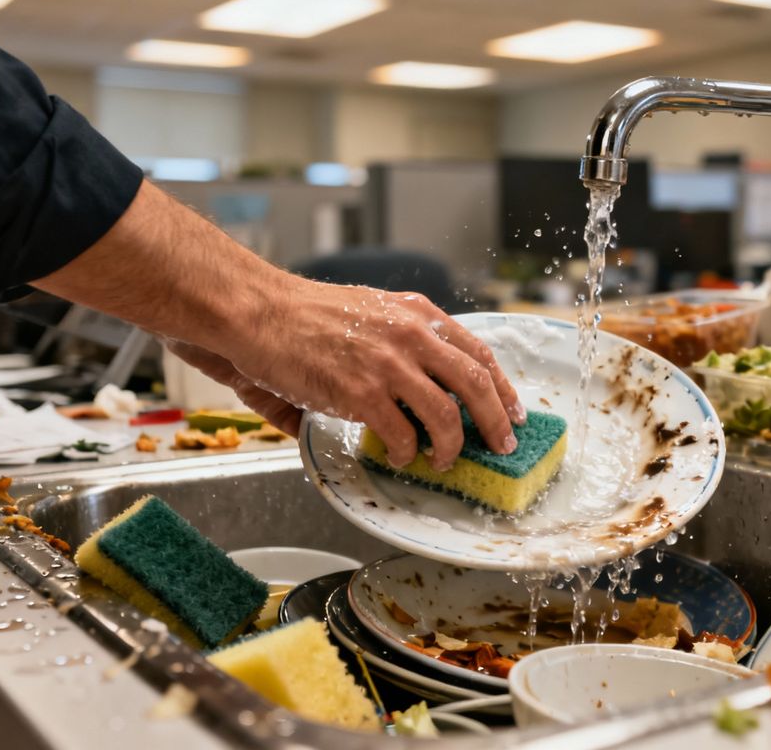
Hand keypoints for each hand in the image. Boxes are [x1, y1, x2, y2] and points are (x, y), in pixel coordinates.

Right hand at [31, 182, 521, 467]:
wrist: (257, 310)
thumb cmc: (304, 314)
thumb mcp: (369, 310)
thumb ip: (397, 344)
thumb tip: (410, 390)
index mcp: (417, 313)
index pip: (478, 352)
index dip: (502, 388)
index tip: (513, 411)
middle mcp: (411, 334)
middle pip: (477, 384)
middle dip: (497, 422)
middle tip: (502, 447)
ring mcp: (389, 363)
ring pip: (448, 415)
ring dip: (452, 446)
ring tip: (444, 461)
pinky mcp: (362, 391)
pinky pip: (404, 434)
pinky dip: (409, 452)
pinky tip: (402, 457)